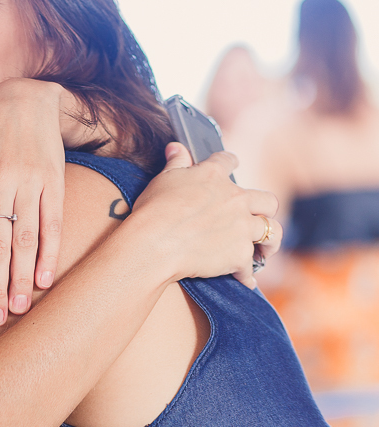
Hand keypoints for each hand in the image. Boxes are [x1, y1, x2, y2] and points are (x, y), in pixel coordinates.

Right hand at [129, 143, 279, 289]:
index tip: (232, 164)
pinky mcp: (240, 254)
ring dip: (269, 241)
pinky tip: (244, 280)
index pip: (228, 161)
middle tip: (257, 216)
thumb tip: (177, 146)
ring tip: (264, 250)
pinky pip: (250, 266)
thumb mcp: (163, 179)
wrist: (154, 243)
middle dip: (265, 208)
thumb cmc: (154, 209)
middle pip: (268, 200)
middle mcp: (235, 199)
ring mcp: (241, 227)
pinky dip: (246, 275)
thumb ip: (175, 162)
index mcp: (213, 176)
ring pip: (272, 232)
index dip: (230, 162)